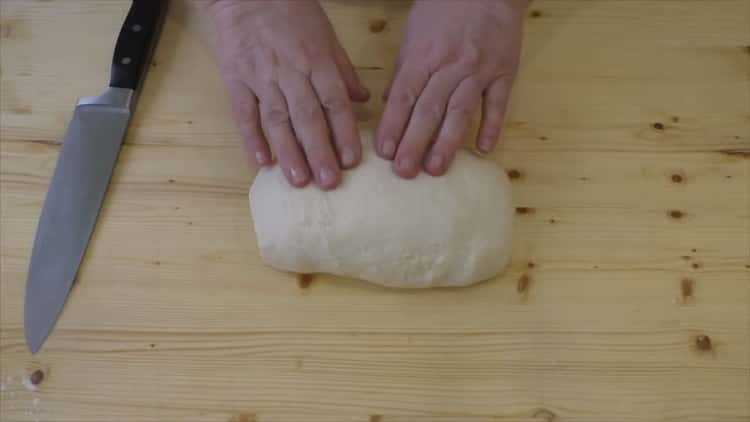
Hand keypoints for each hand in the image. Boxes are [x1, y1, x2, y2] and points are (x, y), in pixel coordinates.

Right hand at [209, 0, 369, 189]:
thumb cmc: (291, 10)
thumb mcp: (326, 34)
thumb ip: (343, 70)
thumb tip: (362, 100)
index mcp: (317, 60)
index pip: (334, 102)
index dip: (343, 133)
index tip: (351, 161)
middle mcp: (290, 72)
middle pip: (307, 117)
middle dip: (319, 152)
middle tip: (329, 182)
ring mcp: (261, 77)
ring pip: (277, 120)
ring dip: (289, 152)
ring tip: (299, 180)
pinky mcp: (235, 80)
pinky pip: (244, 112)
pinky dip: (251, 138)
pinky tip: (261, 161)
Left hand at [376, 0, 525, 177]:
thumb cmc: (444, 10)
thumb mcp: (414, 34)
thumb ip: (403, 71)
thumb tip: (390, 104)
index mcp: (423, 56)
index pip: (403, 96)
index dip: (392, 125)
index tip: (384, 152)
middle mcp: (449, 66)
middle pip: (429, 109)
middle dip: (414, 142)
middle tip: (404, 172)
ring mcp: (478, 70)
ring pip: (460, 110)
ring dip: (447, 142)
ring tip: (435, 169)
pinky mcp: (504, 72)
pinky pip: (498, 103)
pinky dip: (492, 126)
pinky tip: (485, 149)